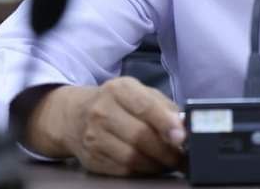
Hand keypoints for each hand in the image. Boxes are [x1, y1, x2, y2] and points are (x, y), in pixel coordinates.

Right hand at [26, 77, 185, 175]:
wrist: (74, 115)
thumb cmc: (116, 103)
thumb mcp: (139, 92)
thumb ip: (164, 106)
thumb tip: (185, 126)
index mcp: (119, 89)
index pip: (145, 106)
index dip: (165, 123)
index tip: (181, 136)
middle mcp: (102, 111)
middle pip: (140, 136)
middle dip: (167, 150)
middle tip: (182, 157)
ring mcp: (94, 136)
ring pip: (132, 157)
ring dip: (157, 164)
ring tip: (169, 162)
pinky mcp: (91, 158)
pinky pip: (123, 170)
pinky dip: (142, 171)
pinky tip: (151, 166)